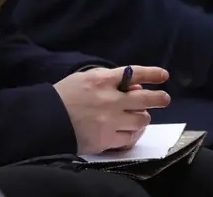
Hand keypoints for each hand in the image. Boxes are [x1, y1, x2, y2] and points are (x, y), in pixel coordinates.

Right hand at [53, 66, 170, 153]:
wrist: (47, 120)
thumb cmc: (64, 95)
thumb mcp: (84, 78)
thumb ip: (108, 79)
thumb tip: (132, 87)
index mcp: (102, 80)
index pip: (134, 73)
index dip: (152, 74)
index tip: (164, 75)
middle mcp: (110, 99)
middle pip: (144, 99)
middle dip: (159, 98)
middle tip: (165, 99)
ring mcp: (110, 121)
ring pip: (141, 120)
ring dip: (142, 117)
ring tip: (139, 117)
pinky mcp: (107, 139)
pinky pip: (130, 137)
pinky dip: (131, 133)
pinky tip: (128, 130)